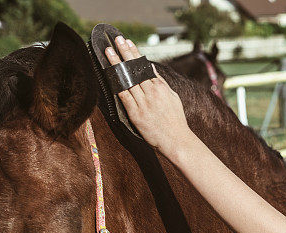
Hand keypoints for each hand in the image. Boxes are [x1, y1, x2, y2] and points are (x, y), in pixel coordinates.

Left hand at [104, 36, 193, 156]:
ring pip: (127, 79)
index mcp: (160, 87)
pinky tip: (109, 73)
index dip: (134, 53)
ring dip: (116, 64)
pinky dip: (116, 84)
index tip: (128, 42)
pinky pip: (123, 96)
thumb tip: (153, 71)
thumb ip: (162, 84)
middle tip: (116, 40)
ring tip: (109, 52)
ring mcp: (143, 103)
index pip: (144, 66)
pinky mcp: (136, 114)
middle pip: (134, 68)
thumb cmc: (175, 121)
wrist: (176, 140)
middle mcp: (151, 92)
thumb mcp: (173, 98)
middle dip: (125, 52)